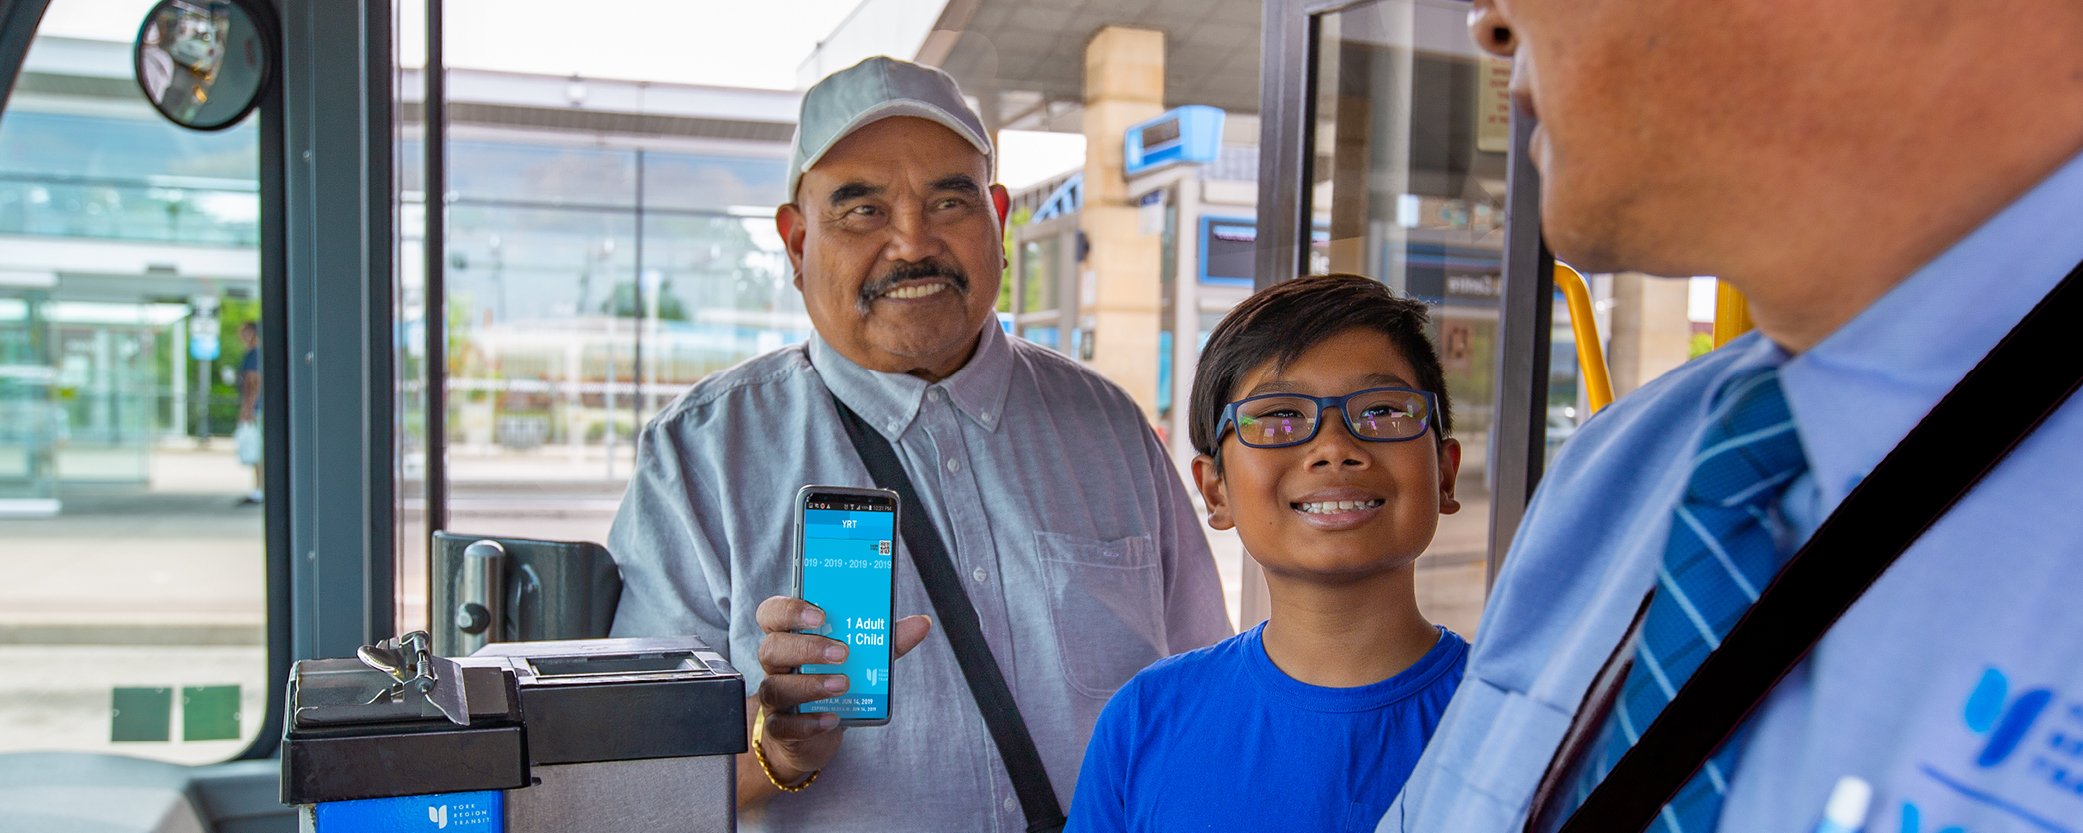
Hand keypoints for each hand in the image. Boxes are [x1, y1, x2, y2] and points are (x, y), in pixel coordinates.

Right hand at [752, 595, 930, 781]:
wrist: (814, 735)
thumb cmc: (834, 682)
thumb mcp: (861, 660)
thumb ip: (885, 642)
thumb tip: (920, 624)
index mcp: (790, 637)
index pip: (773, 613)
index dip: (790, 610)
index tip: (820, 613)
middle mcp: (777, 665)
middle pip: (772, 648)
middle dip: (807, 648)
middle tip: (842, 652)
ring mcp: (774, 698)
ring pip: (777, 687)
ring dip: (811, 684)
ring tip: (843, 684)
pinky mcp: (780, 729)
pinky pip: (784, 725)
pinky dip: (809, 722)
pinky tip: (832, 718)